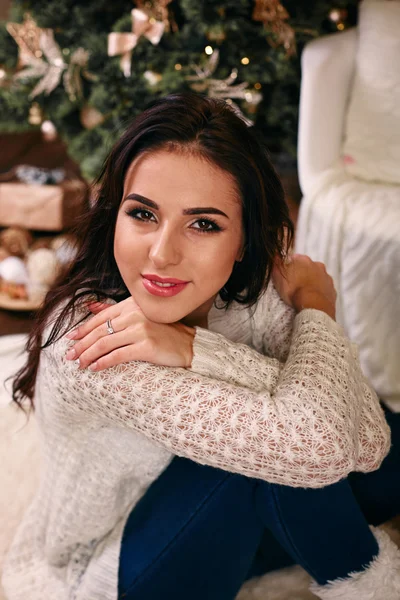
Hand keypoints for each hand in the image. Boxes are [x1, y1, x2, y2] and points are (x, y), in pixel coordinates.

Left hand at [65, 297, 195, 370]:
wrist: (189, 345)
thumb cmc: (165, 332)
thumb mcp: (141, 315)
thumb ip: (116, 311)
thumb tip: (90, 306)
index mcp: (132, 305)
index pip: (101, 316)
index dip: (83, 328)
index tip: (71, 338)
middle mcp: (135, 315)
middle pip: (99, 331)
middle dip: (81, 344)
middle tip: (69, 355)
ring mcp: (140, 330)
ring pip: (105, 343)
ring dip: (88, 355)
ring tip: (79, 364)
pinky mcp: (146, 346)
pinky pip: (117, 356)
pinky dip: (103, 362)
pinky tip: (94, 368)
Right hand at [272, 253, 336, 319]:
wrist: (314, 306)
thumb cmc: (294, 291)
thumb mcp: (279, 276)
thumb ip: (276, 263)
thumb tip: (275, 255)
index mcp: (303, 260)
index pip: (294, 258)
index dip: (288, 266)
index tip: (285, 275)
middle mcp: (317, 265)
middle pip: (307, 267)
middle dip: (301, 273)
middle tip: (294, 285)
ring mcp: (326, 277)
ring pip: (317, 277)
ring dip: (311, 282)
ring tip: (303, 293)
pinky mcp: (332, 290)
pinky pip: (324, 289)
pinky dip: (319, 292)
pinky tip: (312, 299)